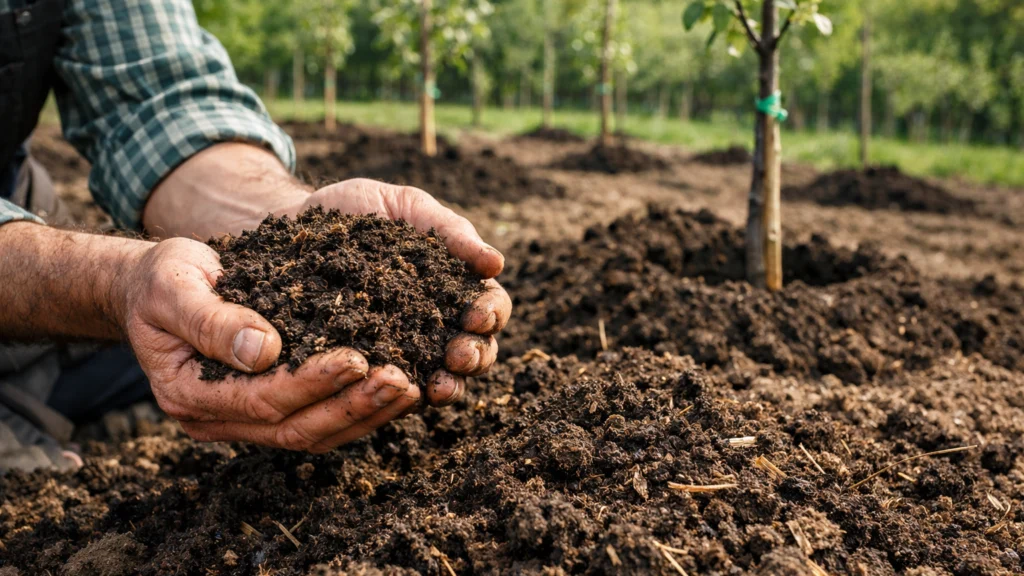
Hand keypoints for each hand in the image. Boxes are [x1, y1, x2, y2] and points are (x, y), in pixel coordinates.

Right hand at [117, 237, 422, 452]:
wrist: (153, 287)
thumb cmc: (162, 280)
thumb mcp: (173, 286)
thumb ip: (211, 319)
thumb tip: (263, 350)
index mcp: (188, 394)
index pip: (261, 400)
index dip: (310, 383)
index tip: (356, 358)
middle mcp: (217, 419)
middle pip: (295, 429)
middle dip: (351, 406)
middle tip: (401, 381)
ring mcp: (243, 420)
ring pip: (314, 434)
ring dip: (365, 415)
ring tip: (411, 388)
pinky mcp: (269, 407)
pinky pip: (320, 419)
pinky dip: (359, 408)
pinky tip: (399, 387)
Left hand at [294, 179, 512, 406]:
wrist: (296, 222)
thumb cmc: (359, 210)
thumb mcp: (407, 208)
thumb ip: (451, 232)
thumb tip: (497, 262)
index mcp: (456, 285)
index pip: (490, 306)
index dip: (491, 313)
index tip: (476, 314)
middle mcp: (438, 323)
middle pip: (477, 350)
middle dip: (475, 356)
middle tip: (459, 355)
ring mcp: (406, 349)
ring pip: (445, 378)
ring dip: (450, 385)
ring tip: (439, 386)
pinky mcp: (369, 366)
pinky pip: (393, 389)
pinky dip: (402, 395)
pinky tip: (398, 393)